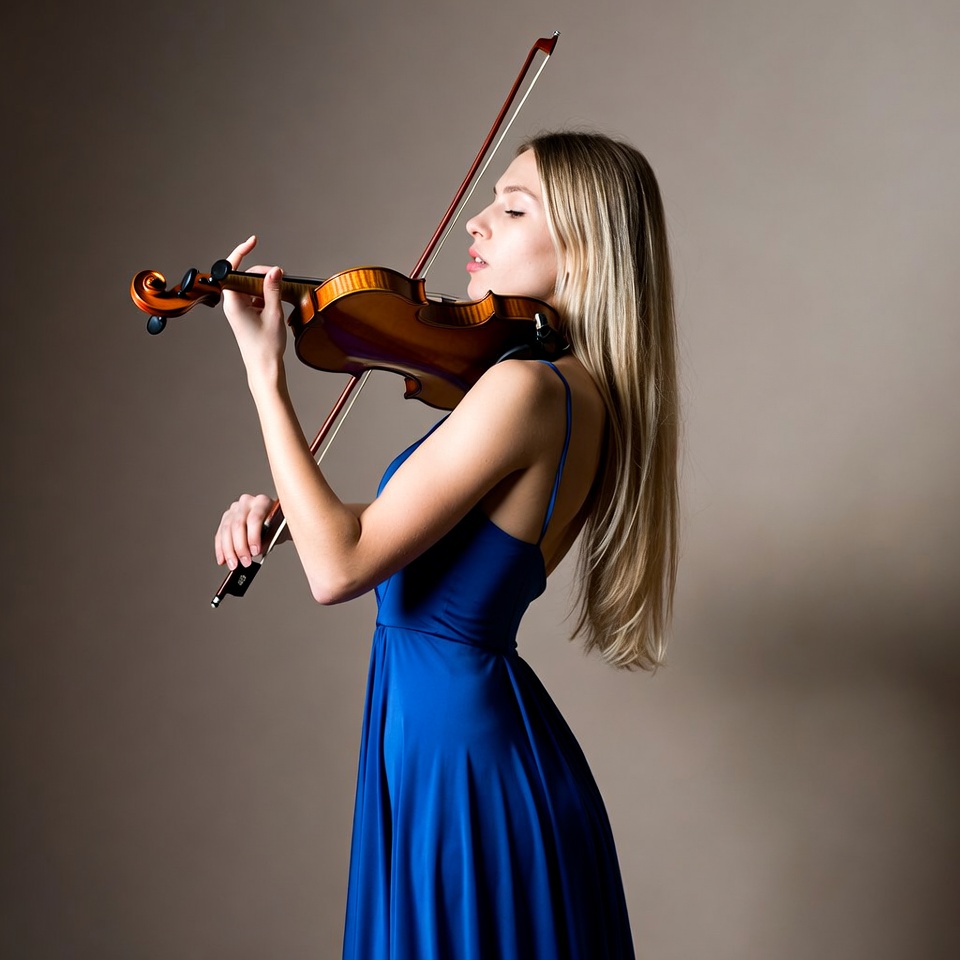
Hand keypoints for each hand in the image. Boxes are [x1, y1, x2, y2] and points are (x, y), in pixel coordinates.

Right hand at [215, 493, 288, 569]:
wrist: (276, 519)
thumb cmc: (279, 524)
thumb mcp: (279, 531)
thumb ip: (268, 539)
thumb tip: (254, 551)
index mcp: (262, 501)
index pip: (254, 518)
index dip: (253, 537)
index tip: (255, 552)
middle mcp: (246, 502)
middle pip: (238, 525)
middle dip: (240, 547)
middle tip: (245, 562)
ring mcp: (234, 509)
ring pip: (226, 530)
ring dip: (228, 551)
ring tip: (234, 565)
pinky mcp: (226, 518)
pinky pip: (220, 534)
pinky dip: (221, 549)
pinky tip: (223, 560)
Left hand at [221, 235, 287, 377]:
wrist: (264, 368)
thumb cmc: (266, 346)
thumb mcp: (273, 314)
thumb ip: (273, 289)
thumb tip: (275, 270)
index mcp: (234, 303)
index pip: (232, 269)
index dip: (241, 252)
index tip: (253, 242)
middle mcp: (233, 304)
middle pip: (245, 276)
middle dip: (263, 274)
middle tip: (280, 277)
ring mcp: (239, 309)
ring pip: (252, 286)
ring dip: (266, 287)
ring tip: (280, 296)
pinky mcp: (245, 314)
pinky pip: (255, 297)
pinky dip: (266, 296)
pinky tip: (276, 304)